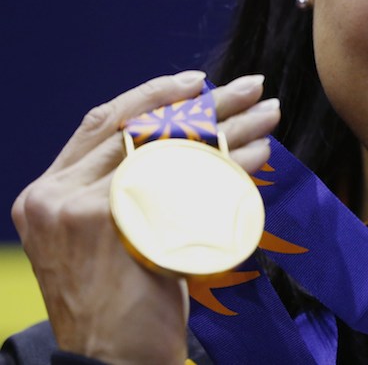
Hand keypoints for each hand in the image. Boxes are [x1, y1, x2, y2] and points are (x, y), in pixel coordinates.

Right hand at [11, 71, 279, 363]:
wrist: (112, 363)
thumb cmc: (124, 302)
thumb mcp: (111, 235)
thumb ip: (127, 185)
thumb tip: (190, 133)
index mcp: (48, 191)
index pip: (104, 123)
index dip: (154, 96)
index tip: (198, 82)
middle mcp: (55, 195)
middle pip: (143, 128)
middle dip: (205, 104)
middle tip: (251, 86)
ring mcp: (81, 208)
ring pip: (170, 151)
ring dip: (229, 128)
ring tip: (269, 114)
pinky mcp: (113, 224)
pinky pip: (185, 182)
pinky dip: (228, 164)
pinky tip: (259, 153)